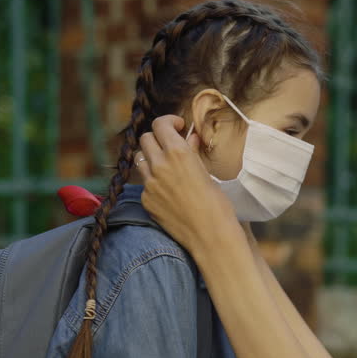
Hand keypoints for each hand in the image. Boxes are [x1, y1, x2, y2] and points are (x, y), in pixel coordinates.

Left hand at [138, 115, 241, 253]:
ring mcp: (149, 184)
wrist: (210, 235)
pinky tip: (168, 191)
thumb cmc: (217, 204)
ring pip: (139, 159)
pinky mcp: (145, 200)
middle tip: (170, 146)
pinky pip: (143, 183)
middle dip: (158, 138)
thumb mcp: (207, 173)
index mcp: (178, 153)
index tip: (177, 127)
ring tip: (165, 166)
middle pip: (145, 138)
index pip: (160, 124)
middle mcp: (159, 165)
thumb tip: (190, 138)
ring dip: (150, 157)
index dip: (168, 122)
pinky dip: (153, 181)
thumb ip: (192, 152)